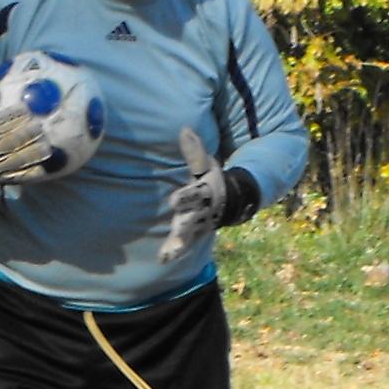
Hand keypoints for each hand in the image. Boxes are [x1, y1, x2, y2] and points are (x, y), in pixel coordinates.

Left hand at [158, 125, 255, 259]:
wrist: (227, 203)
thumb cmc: (210, 181)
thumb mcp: (206, 166)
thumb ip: (195, 151)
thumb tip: (184, 129)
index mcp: (203, 194)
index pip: (194, 196)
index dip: (186, 198)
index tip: (174, 200)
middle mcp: (200, 212)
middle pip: (192, 219)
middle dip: (185, 223)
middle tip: (177, 225)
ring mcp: (196, 227)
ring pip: (188, 236)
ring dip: (179, 244)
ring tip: (170, 253)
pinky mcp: (191, 236)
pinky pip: (182, 246)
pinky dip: (173, 252)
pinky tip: (162, 259)